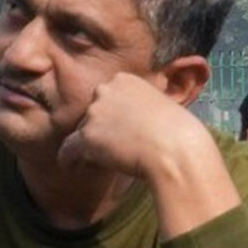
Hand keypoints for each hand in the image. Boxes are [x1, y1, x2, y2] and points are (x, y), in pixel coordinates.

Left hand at [56, 73, 212, 181]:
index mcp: (124, 80)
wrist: (177, 149)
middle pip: (93, 113)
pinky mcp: (87, 136)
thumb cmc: (179, 132)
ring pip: (82, 132)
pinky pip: (68, 149)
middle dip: (100, 128)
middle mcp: (105, 90)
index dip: (112, 115)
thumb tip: (135, 122)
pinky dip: (69, 159)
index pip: (107, 97)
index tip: (120, 129)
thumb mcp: (162, 105)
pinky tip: (72, 168)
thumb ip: (142, 106)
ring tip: (102, 161)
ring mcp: (94, 112)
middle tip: (114, 147)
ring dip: (91, 145)